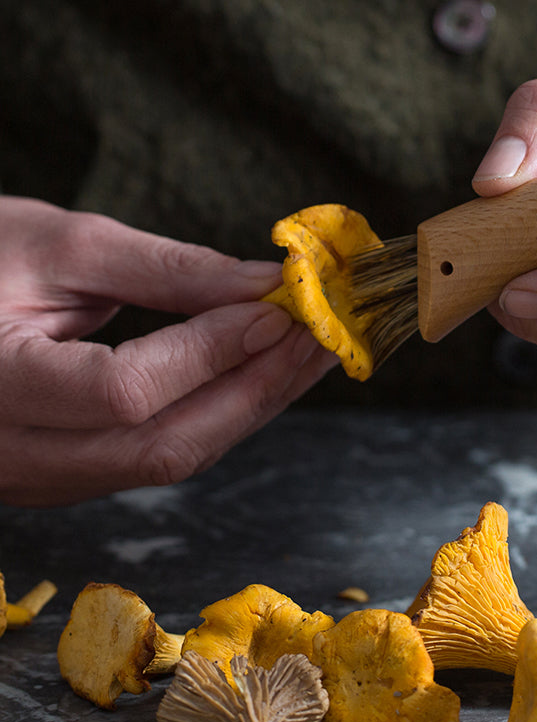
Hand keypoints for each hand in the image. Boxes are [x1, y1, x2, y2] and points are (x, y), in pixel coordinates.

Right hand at [0, 198, 336, 505]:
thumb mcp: (59, 244)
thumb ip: (167, 271)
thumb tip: (265, 287)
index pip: (124, 391)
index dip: (211, 352)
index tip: (278, 309)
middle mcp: (9, 454)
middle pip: (161, 446)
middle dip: (255, 389)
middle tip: (321, 336)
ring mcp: (34, 477)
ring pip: (167, 459)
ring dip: (250, 405)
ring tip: (310, 352)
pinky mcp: (61, 475)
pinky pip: (155, 455)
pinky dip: (217, 413)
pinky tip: (263, 373)